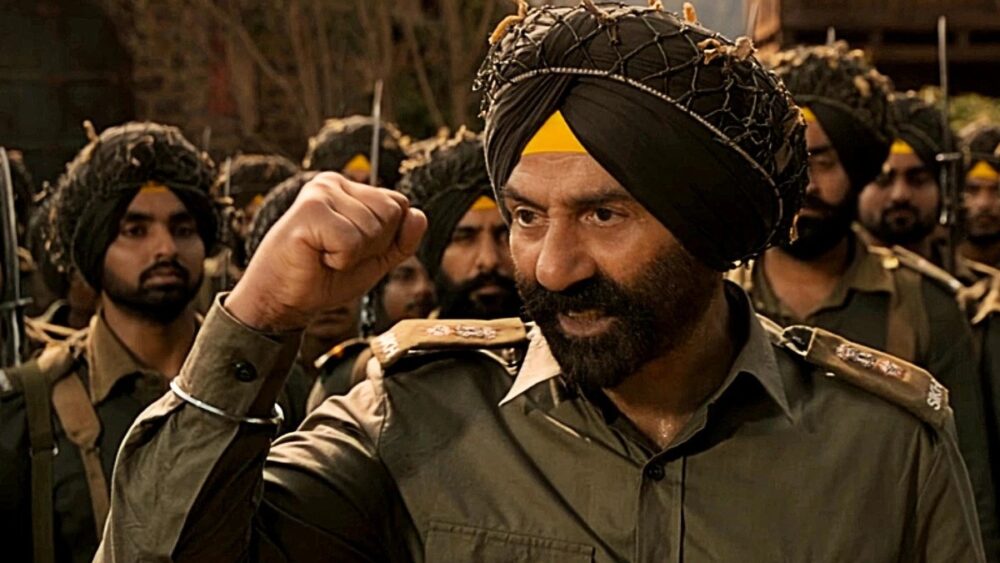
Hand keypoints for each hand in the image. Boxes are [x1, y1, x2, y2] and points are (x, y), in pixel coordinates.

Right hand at [226, 172, 425, 331]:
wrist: (282, 300)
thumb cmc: (324, 277)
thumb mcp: (374, 260)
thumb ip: (401, 240)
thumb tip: (419, 215)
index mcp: (349, 189)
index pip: (400, 205)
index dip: (386, 239)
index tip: (352, 250)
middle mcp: (334, 183)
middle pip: (391, 213)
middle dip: (371, 246)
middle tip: (336, 255)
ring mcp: (320, 193)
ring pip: (373, 228)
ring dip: (352, 255)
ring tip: (325, 255)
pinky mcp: (309, 210)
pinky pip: (352, 241)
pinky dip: (340, 260)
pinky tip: (316, 256)